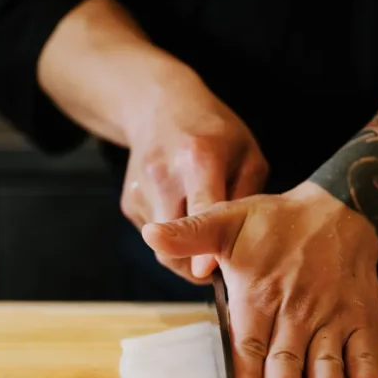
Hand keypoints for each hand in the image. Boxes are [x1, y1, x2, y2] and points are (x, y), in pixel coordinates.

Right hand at [120, 67, 267, 282]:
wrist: (158, 106)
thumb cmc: (213, 130)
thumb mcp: (247, 153)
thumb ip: (248, 197)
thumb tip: (246, 244)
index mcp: (199, 157)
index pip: (200, 207)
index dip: (202, 243)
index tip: (206, 272)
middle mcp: (164, 174)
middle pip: (174, 241)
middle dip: (196, 263)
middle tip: (220, 264)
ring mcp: (141, 190)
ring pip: (162, 246)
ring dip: (185, 252)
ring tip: (202, 232)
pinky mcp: (130, 202)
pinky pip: (155, 236)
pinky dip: (172, 236)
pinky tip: (182, 211)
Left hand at [141, 181, 377, 377]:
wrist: (338, 207)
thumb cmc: (275, 221)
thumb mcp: (226, 220)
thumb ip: (190, 235)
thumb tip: (151, 234)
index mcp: (259, 294)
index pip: (249, 342)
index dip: (249, 375)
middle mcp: (296, 309)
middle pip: (287, 357)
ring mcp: (331, 314)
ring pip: (327, 356)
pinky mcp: (361, 315)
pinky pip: (366, 346)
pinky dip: (368, 370)